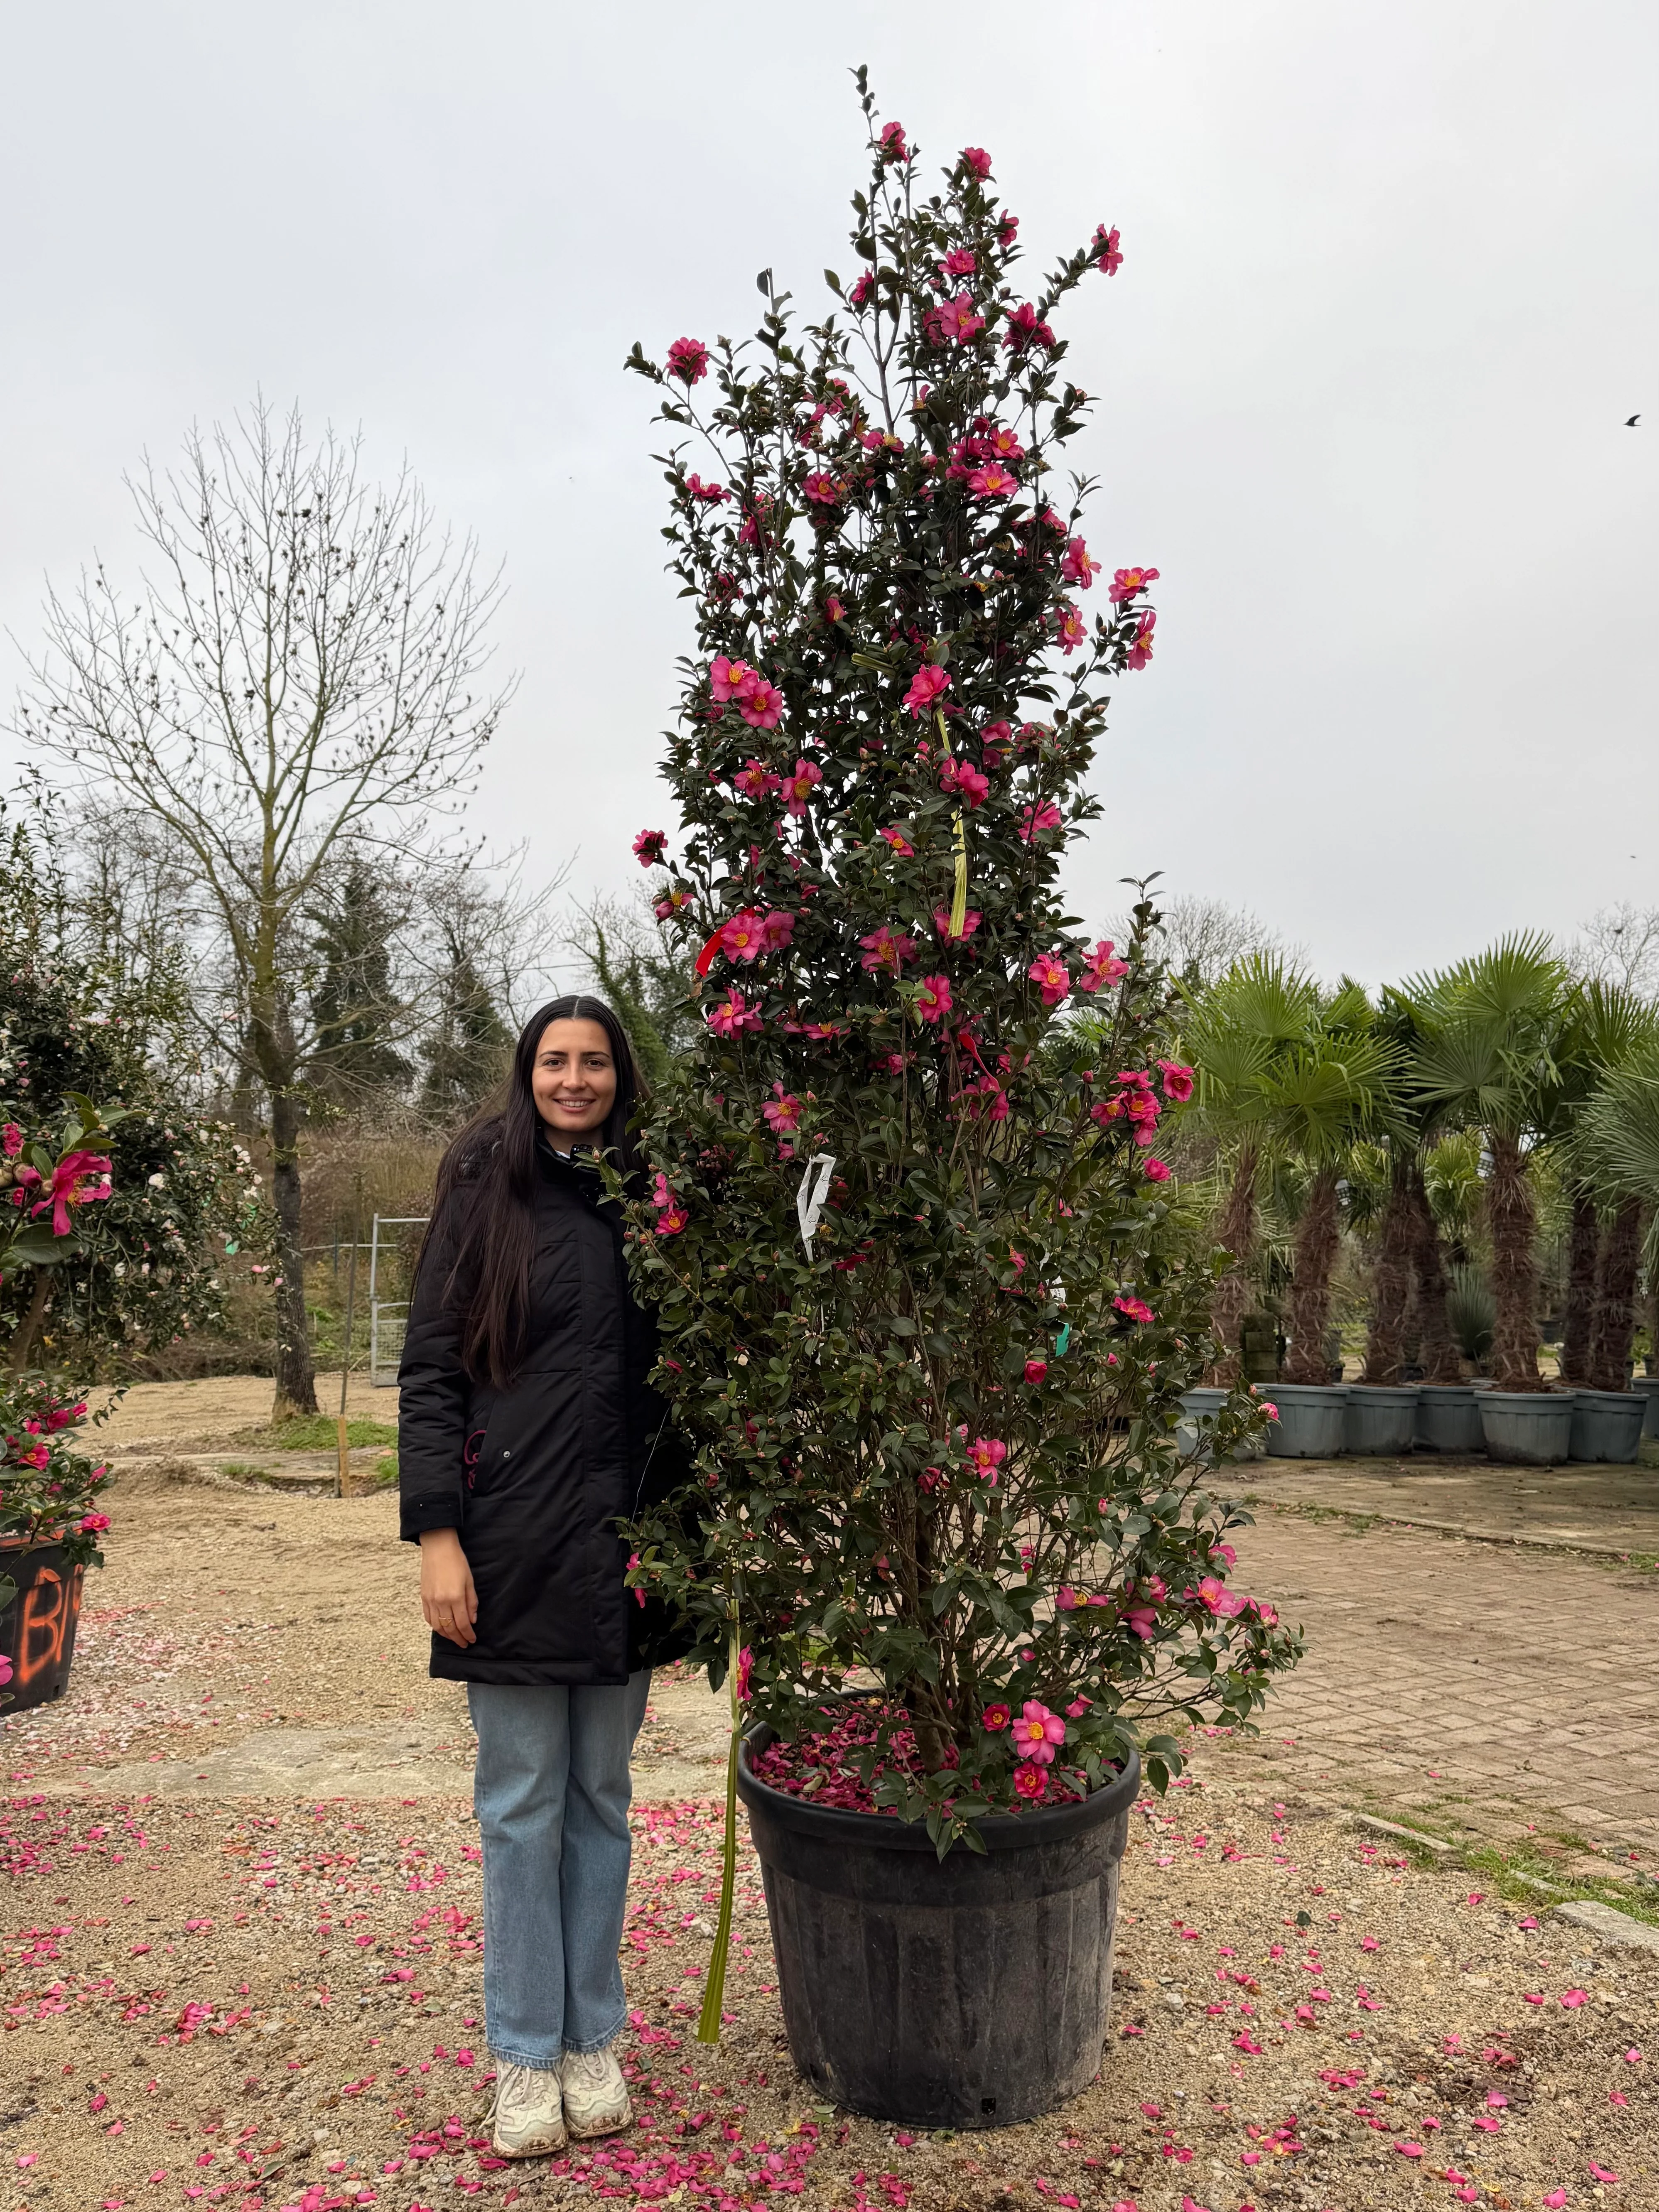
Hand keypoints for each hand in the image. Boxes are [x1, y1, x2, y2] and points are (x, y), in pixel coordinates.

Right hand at [419, 1529, 477, 1646]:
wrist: (438, 1548)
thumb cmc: (457, 1562)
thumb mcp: (470, 1581)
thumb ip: (471, 1602)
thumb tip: (473, 1620)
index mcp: (455, 1597)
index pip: (463, 1624)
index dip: (468, 1635)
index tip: (472, 1640)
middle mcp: (441, 1602)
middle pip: (450, 1628)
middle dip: (458, 1638)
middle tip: (464, 1644)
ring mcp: (430, 1600)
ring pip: (437, 1626)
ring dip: (446, 1635)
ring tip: (454, 1638)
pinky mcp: (423, 1597)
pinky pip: (428, 1618)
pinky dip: (435, 1626)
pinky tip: (441, 1627)